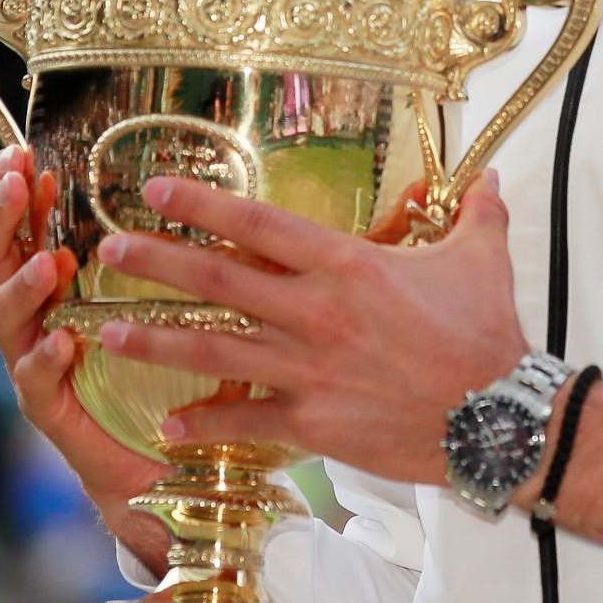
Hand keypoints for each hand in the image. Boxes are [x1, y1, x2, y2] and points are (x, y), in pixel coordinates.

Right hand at [0, 147, 165, 534]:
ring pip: (0, 315)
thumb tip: (197, 181)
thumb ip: (166, 245)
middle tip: (19, 183)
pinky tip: (62, 341)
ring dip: (21, 284)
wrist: (163, 454)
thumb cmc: (164, 361)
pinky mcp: (50, 409)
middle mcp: (29, 313)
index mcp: (49, 276)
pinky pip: (33, 381)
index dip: (2, 187)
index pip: (9, 221)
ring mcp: (31, 360)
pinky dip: (44, 358)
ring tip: (47, 261)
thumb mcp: (167, 290)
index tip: (21, 152)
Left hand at [93, 169, 531, 486]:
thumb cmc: (486, 334)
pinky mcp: (314, 422)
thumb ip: (476, 212)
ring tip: (105, 333)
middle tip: (109, 251)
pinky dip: (205, 425)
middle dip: (156, 263)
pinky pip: (246, 423)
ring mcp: (309, 370)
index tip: (155, 190)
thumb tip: (492, 176)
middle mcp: (315, 312)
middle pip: (217, 281)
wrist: (497, 417)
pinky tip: (168, 425)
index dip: (201, 204)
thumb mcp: (481, 259)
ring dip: (155, 342)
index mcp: (346, 265)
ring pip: (214, 353)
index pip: (257, 224)